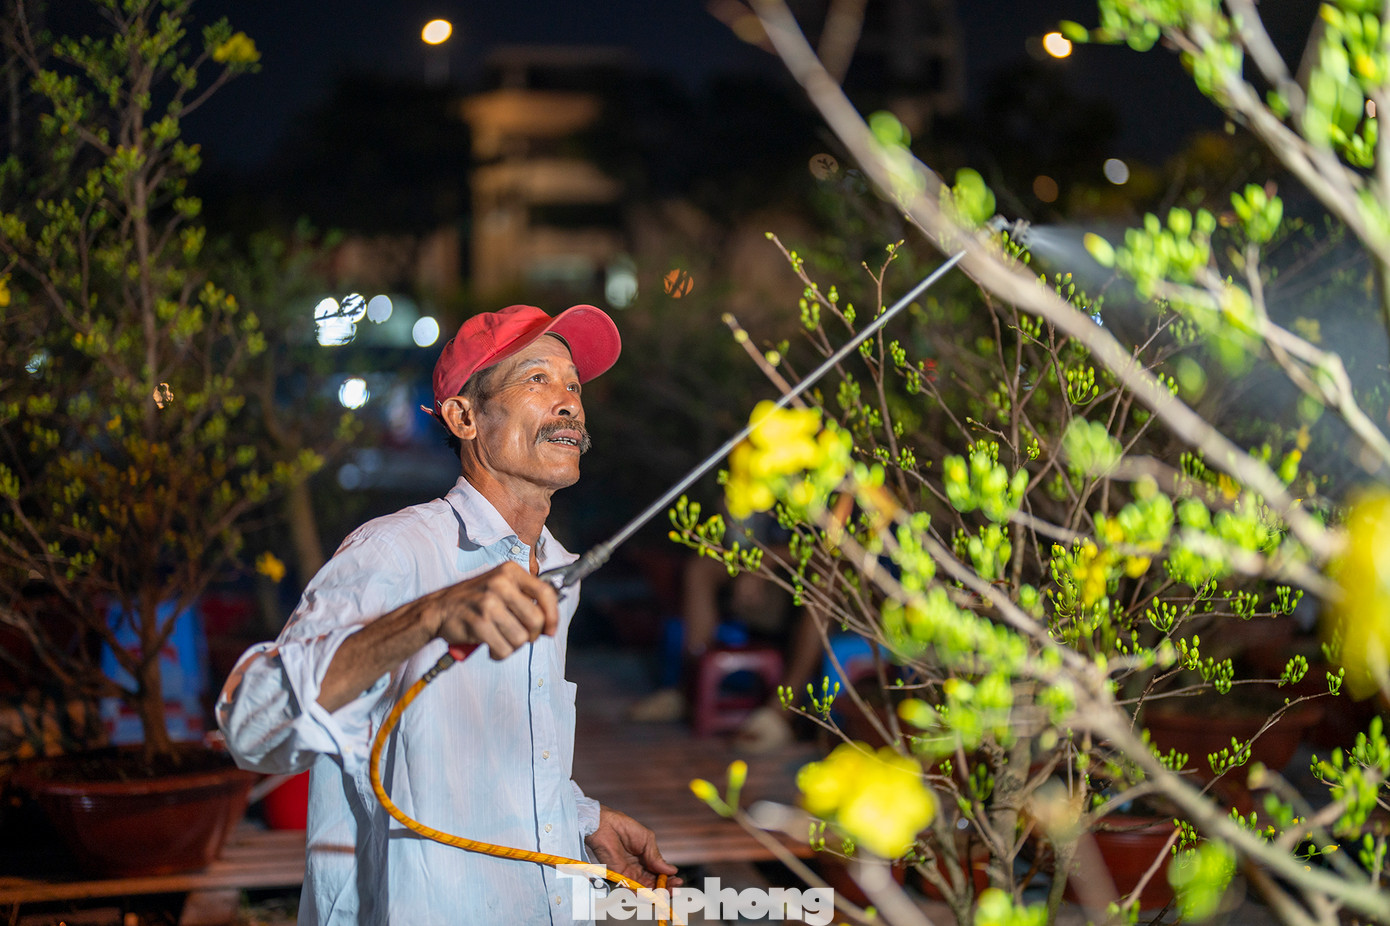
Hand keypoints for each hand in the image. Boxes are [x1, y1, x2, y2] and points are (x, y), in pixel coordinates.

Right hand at [425, 561, 558, 659]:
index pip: (546, 593)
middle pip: (536, 621)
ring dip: (512, 646)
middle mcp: (500, 584)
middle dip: (531, 635)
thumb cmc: (475, 600)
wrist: (439, 609)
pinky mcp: (478, 623)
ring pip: (520, 638)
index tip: (550, 630)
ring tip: (500, 639)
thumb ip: (525, 599)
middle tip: (520, 636)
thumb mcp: (501, 587)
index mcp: (510, 572)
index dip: (553, 616)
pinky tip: (490, 645)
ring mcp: (488, 604)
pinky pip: (503, 649)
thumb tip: (549, 625)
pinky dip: (499, 653)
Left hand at [584, 806, 680, 889]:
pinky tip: (655, 893)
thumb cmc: (625, 828)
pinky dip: (644, 894)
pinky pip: (633, 889)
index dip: (668, 877)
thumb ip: (656, 856)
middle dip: (666, 887)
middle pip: (654, 882)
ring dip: (658, 892)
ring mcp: (629, 873)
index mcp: (645, 857)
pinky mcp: (620, 877)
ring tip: (669, 892)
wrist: (606, 826)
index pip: (659, 872)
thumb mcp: (647, 840)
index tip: (678, 879)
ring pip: (646, 888)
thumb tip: (671, 869)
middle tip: (676, 888)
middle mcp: (638, 867)